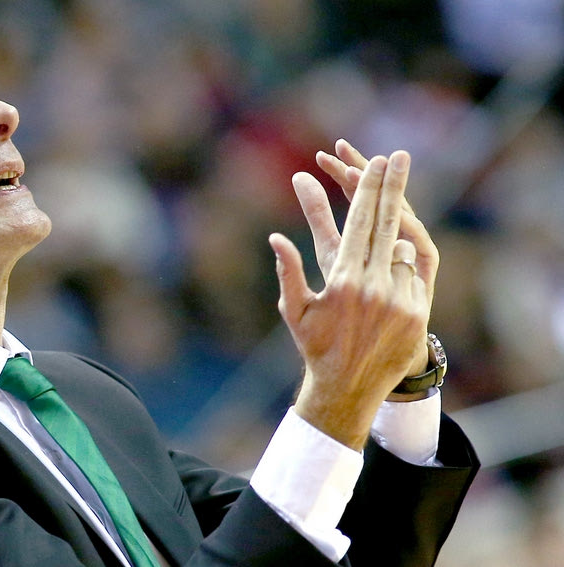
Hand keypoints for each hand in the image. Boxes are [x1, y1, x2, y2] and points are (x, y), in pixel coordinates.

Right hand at [269, 151, 429, 449]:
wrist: (347, 391)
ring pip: (402, 247)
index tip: (375, 162)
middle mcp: (374, 287)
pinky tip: (394, 259)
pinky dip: (402, 263)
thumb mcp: (294, 310)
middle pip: (387, 223)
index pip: (359, 223)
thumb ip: (288, 270)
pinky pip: (414, 272)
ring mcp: (399, 300)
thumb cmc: (314, 347)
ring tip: (387, 223)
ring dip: (393, 235)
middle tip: (398, 155)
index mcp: (342, 281)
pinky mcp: (417, 313)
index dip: (368, 189)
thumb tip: (275, 237)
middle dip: (393, 186)